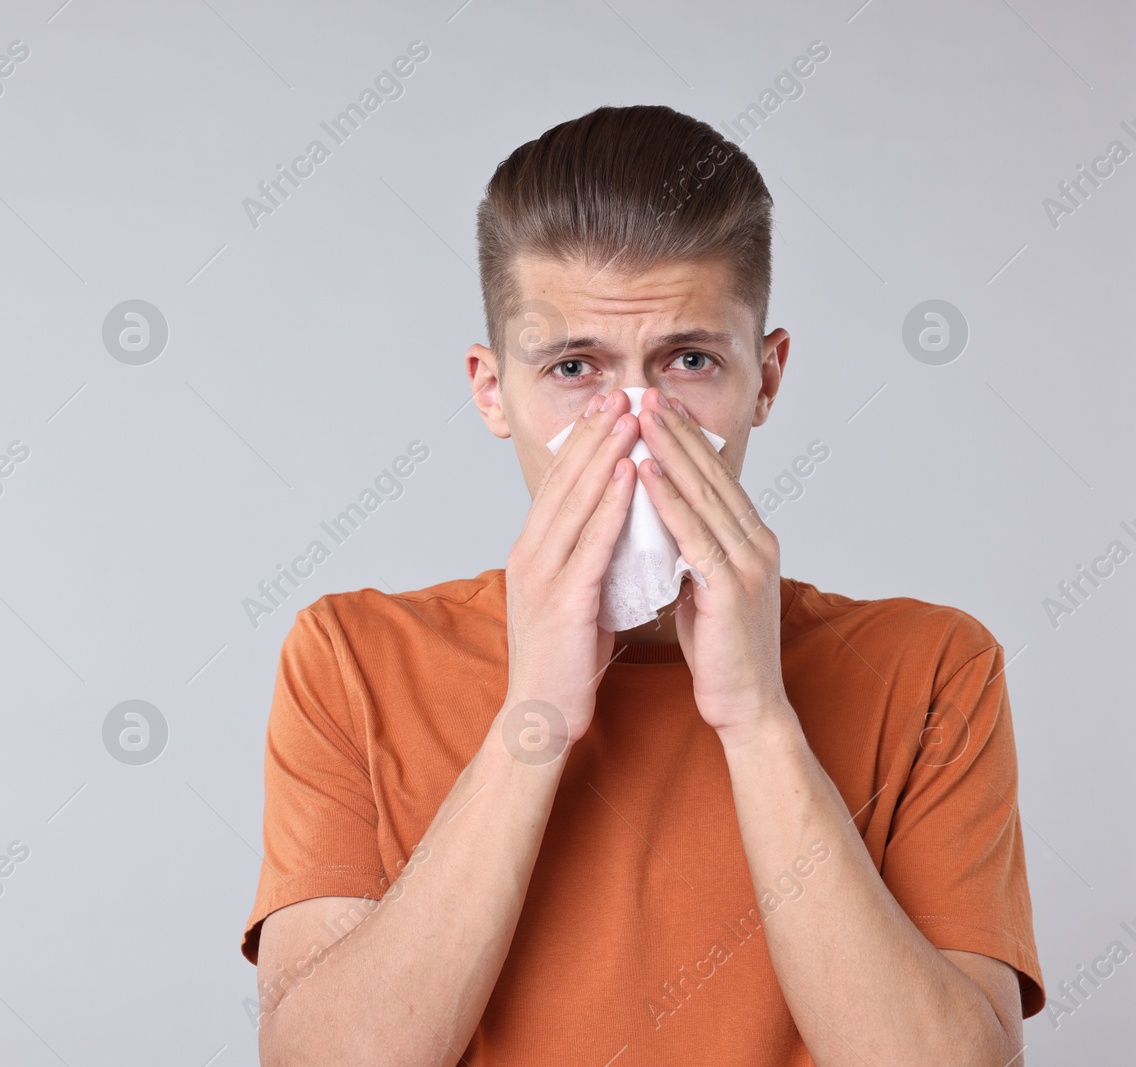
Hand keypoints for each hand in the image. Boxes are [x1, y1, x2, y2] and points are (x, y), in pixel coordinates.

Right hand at [503, 389, 640, 742]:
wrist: (541, 716)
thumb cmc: (565, 661)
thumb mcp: (577, 597)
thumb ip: (592, 560)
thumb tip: (622, 529)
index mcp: (533, 552)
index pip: (560, 486)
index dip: (584, 444)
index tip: (607, 407)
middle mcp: (531, 555)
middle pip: (565, 482)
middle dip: (594, 435)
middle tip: (619, 393)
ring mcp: (543, 576)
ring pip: (577, 502)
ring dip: (605, 455)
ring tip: (629, 417)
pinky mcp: (563, 601)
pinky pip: (592, 542)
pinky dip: (611, 504)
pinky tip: (630, 474)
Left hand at [635, 388, 790, 740]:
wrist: (747, 706)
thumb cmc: (721, 650)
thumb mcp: (703, 587)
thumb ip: (691, 552)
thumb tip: (663, 523)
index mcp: (750, 539)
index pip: (714, 477)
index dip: (685, 439)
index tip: (655, 406)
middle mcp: (756, 542)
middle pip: (711, 473)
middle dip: (676, 430)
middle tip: (646, 391)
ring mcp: (748, 562)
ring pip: (703, 493)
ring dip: (669, 450)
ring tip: (639, 415)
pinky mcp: (731, 586)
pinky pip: (693, 533)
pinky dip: (667, 499)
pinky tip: (643, 472)